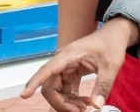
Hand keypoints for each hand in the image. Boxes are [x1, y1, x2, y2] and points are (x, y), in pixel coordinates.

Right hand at [20, 18, 136, 110]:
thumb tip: (97, 106)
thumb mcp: (111, 65)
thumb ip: (103, 85)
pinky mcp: (69, 73)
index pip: (46, 71)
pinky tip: (86, 102)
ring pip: (57, 91)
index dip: (33, 83)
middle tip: (80, 110)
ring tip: (86, 106)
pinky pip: (64, 90)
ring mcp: (64, 68)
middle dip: (61, 102)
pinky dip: (72, 99)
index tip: (24, 95)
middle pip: (50, 87)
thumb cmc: (111, 44)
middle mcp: (62, 62)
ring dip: (68, 102)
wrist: (114, 35)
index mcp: (68, 56)